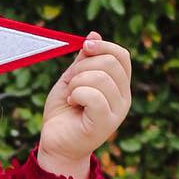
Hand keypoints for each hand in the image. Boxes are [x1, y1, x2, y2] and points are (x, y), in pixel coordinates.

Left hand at [39, 31, 131, 175]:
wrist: (55, 145)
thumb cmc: (63, 113)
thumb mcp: (72, 79)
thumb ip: (84, 60)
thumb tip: (94, 34)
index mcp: (119, 85)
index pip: (122, 55)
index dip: (103, 46)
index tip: (84, 46)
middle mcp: (123, 98)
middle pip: (111, 63)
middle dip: (83, 66)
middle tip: (70, 82)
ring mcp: (117, 112)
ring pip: (100, 78)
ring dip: (76, 82)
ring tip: (70, 96)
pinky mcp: (105, 124)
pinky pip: (94, 96)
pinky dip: (77, 94)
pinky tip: (71, 103)